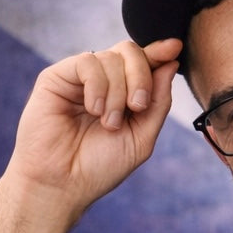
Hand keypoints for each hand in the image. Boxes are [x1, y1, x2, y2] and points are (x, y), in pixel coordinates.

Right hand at [7, 38, 181, 212]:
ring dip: (118, 92)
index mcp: (123, 95)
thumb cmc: (99, 167)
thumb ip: (158, 102)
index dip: (159, 52)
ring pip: (111, 58)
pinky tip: (94, 110)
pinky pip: (88, 62)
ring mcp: (79, 79)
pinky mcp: (57, 77)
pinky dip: (98, 86)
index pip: (143, 63)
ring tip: (108, 123)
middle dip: (141, 76)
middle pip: (130, 52)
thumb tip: (171, 64)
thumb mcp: (141, 137)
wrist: (63, 184)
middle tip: (137, 107)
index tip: (175, 48)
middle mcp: (102, 83)